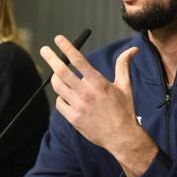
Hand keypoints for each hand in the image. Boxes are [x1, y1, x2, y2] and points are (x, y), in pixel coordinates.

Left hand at [40, 35, 156, 176]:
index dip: (67, 48)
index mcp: (99, 84)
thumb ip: (123, 65)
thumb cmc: (124, 109)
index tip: (58, 38)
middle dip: (51, 58)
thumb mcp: (125, 86)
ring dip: (55, 77)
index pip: (79, 61)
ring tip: (57, 74)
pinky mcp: (73, 118)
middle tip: (44, 49)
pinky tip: (67, 96)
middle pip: (61, 72)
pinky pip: (59, 103)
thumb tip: (132, 49)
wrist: (121, 138)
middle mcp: (86, 94)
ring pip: (58, 87)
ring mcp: (78, 107)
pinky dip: (61, 97)